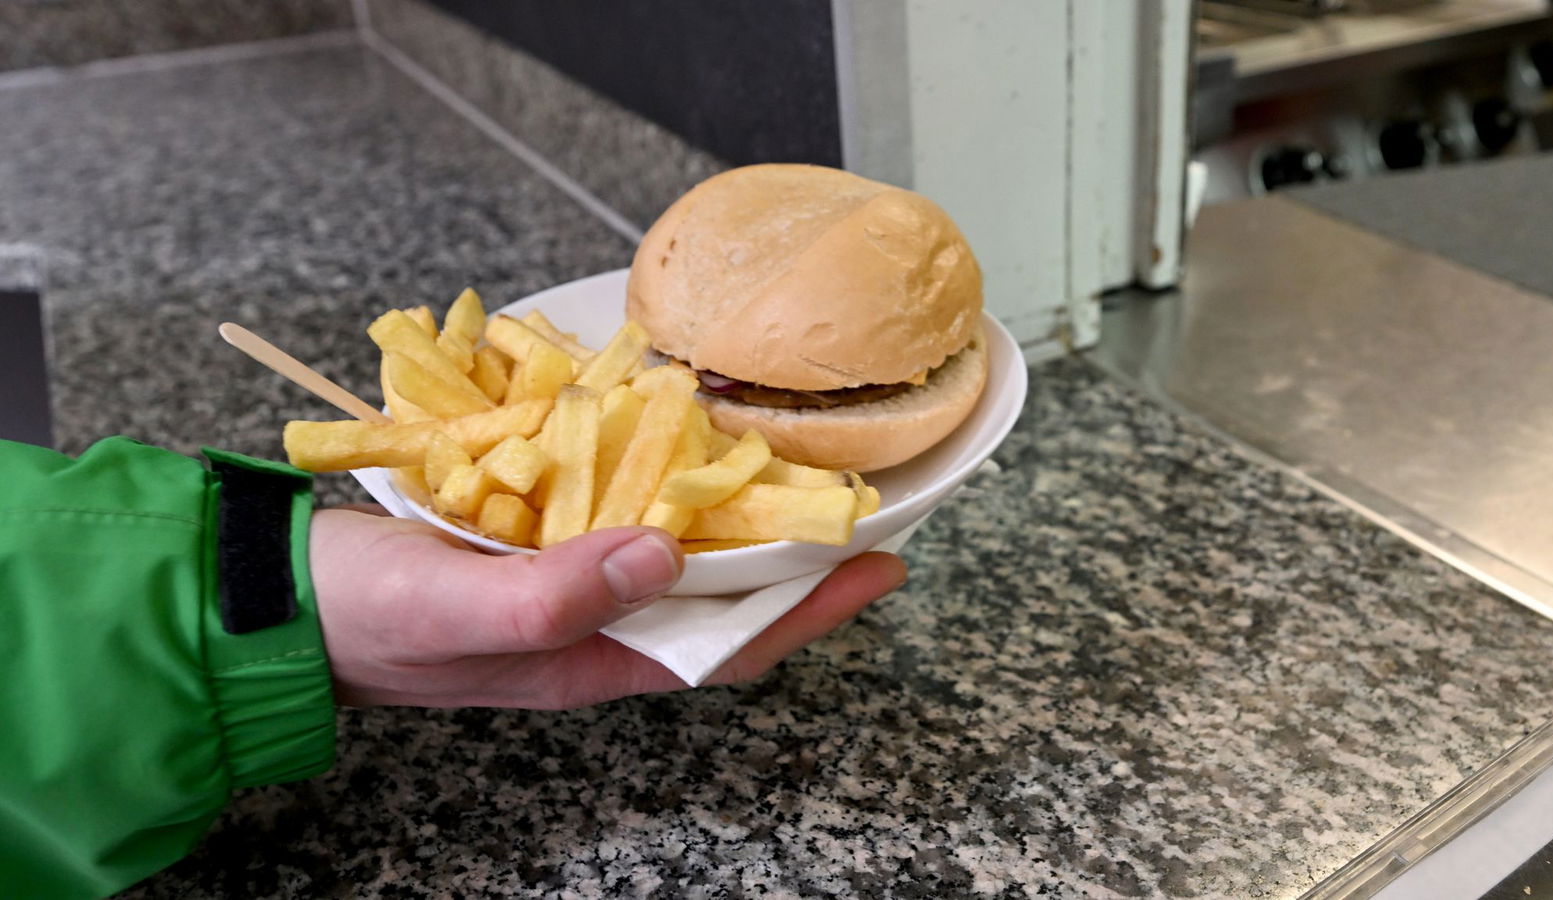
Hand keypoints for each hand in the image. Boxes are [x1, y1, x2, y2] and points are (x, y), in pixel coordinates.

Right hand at [309, 508, 905, 708]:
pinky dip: (661, 479)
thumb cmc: (364, 618)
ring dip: (736, 516)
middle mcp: (593, 622)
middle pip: (717, 596)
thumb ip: (555, 595)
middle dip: (792, 560)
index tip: (878, 567)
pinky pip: (619, 510)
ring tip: (795, 469)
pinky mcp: (534, 532)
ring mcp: (566, 577)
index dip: (806, 610)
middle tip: (861, 507)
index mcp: (591, 660)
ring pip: (676, 552)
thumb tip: (664, 556)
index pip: (725, 646)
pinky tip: (682, 442)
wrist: (274, 593)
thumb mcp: (459, 609)